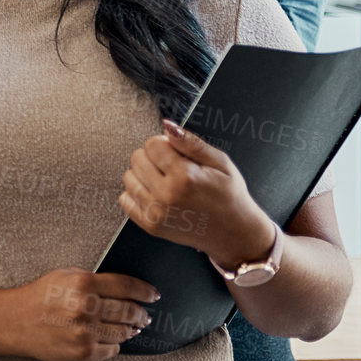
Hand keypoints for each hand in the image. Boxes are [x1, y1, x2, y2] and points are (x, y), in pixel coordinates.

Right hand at [2, 268, 159, 360]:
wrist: (15, 321)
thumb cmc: (40, 296)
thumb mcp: (64, 276)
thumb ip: (93, 279)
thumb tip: (126, 288)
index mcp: (83, 283)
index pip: (126, 286)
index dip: (145, 291)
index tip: (154, 295)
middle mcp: (86, 307)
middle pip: (129, 311)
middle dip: (141, 314)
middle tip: (145, 316)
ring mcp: (85, 332)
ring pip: (123, 332)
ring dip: (130, 330)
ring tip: (131, 328)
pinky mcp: (83, 352)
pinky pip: (112, 350)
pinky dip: (114, 345)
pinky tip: (110, 339)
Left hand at [118, 120, 275, 268]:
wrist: (235, 234)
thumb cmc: (230, 196)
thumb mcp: (220, 163)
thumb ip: (191, 143)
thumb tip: (167, 126)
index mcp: (185, 177)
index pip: (152, 144)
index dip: (165, 145)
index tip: (177, 154)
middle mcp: (167, 195)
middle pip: (137, 158)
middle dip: (153, 158)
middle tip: (173, 169)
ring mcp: (157, 213)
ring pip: (128, 177)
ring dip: (144, 175)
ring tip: (166, 182)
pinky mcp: (151, 226)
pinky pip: (125, 199)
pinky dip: (137, 194)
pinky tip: (156, 195)